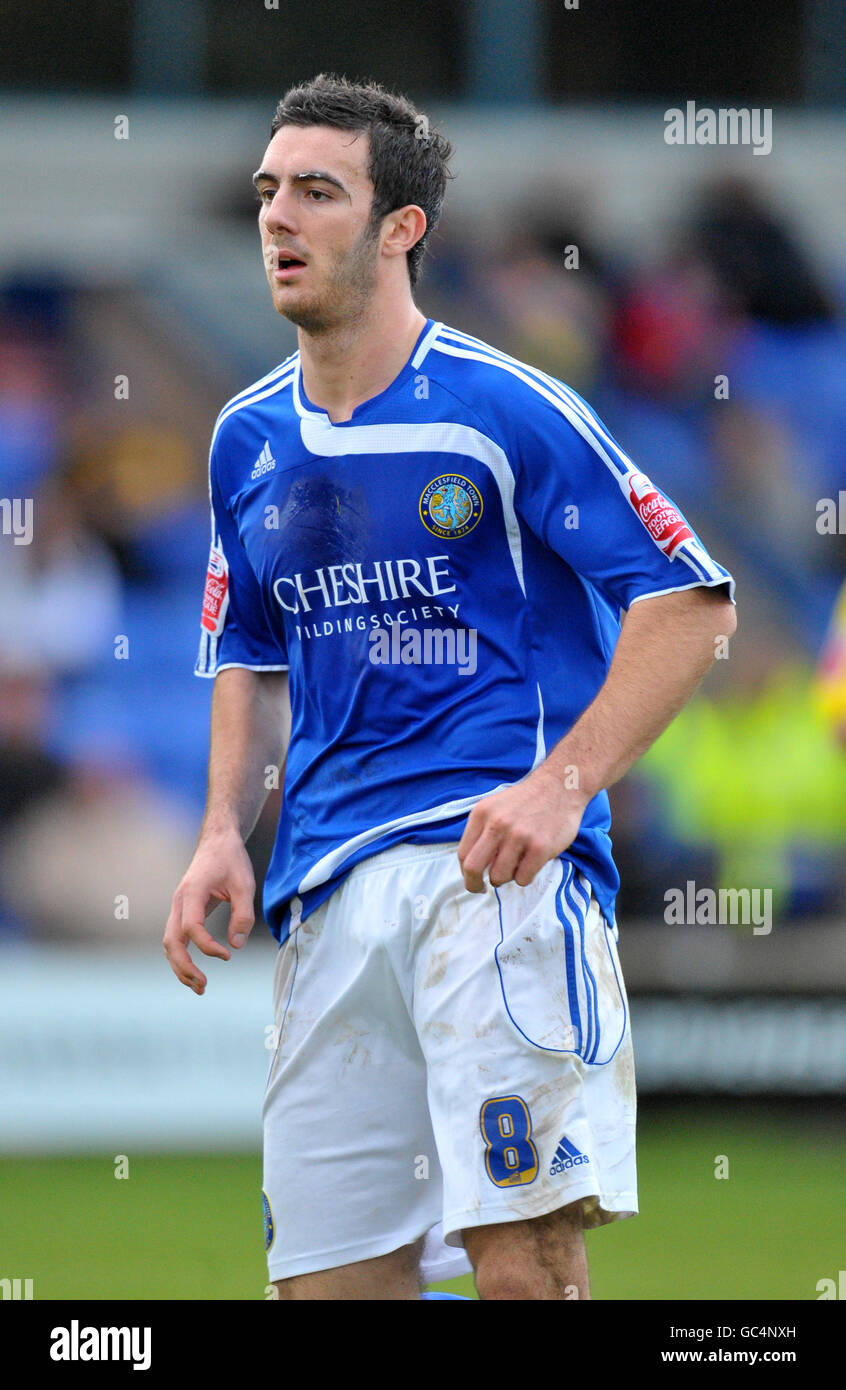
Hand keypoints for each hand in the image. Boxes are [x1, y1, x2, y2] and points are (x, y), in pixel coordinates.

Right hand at [163, 829, 255, 993]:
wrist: (218, 841)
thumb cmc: (232, 860)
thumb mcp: (245, 884)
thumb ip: (243, 915)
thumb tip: (237, 945)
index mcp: (192, 892)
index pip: (191, 927)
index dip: (207, 946)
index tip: (228, 955)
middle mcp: (179, 901)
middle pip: (171, 941)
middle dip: (184, 967)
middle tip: (204, 986)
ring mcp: (178, 906)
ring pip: (170, 943)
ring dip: (180, 967)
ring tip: (200, 986)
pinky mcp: (183, 911)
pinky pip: (176, 938)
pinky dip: (182, 956)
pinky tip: (195, 971)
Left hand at [457, 766, 587, 893]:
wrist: (559, 786)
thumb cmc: (525, 801)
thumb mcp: (495, 807)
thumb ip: (482, 832)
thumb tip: (473, 866)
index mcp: (482, 814)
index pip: (463, 854)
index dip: (466, 872)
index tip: (473, 878)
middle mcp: (497, 824)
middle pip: (473, 868)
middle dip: (474, 884)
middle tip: (482, 889)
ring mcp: (519, 836)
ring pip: (499, 877)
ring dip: (506, 878)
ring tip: (516, 865)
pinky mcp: (540, 847)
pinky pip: (523, 878)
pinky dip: (525, 877)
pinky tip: (531, 864)